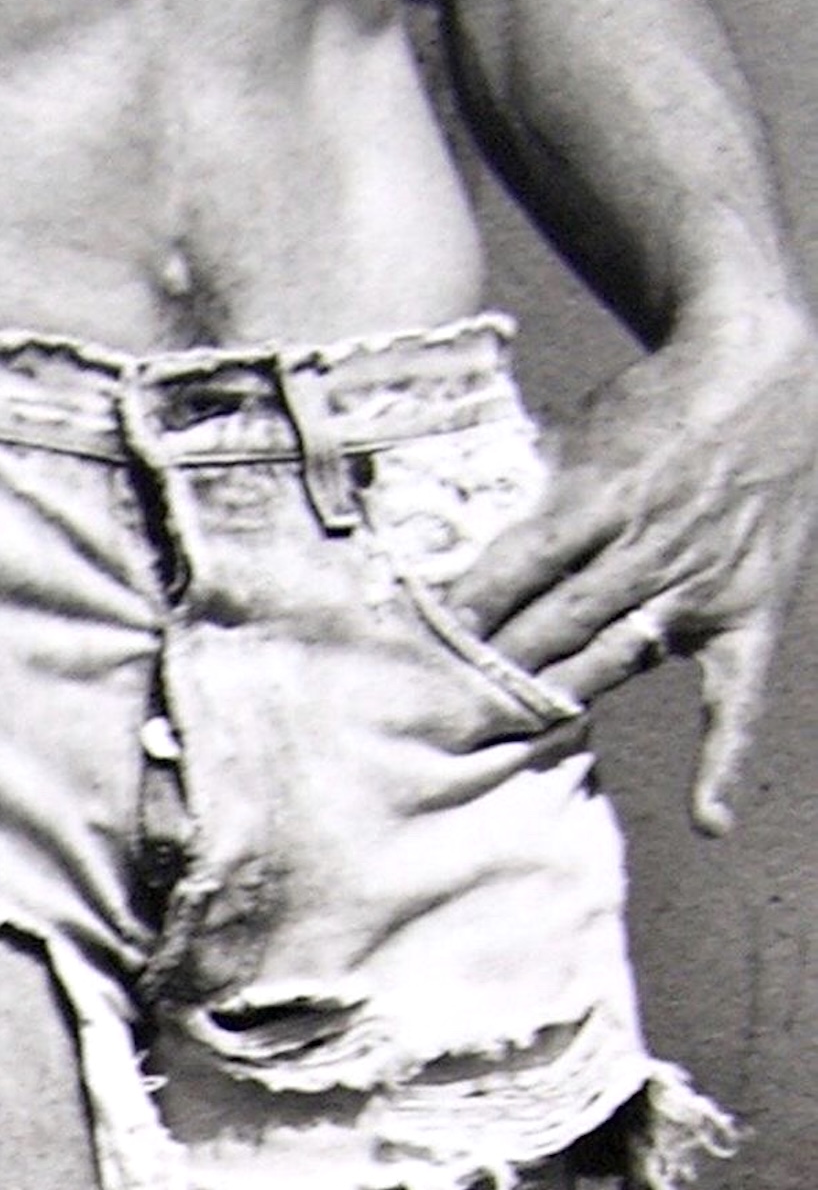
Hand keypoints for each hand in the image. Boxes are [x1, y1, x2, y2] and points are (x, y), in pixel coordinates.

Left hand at [452, 298, 817, 829]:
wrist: (774, 370)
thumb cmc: (656, 405)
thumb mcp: (580, 430)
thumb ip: (522, 489)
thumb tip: (436, 532)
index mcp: (598, 496)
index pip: (515, 570)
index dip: (465, 616)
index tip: (415, 654)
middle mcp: (647, 549)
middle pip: (553, 627)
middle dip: (492, 674)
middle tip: (432, 723)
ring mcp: (698, 587)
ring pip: (613, 662)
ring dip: (552, 705)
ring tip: (491, 749)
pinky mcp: (746, 612)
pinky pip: (736, 696)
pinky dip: (723, 757)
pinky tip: (708, 819)